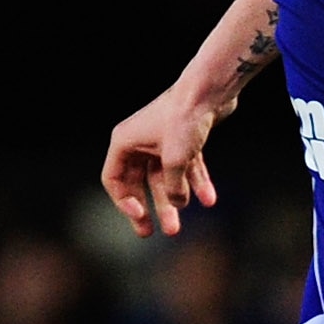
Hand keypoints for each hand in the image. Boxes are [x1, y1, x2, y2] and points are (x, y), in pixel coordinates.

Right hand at [101, 82, 218, 237]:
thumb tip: (177, 204)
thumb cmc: (184, 119)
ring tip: (179, 225)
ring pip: (164, 178)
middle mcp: (140, 141)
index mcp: (125, 142)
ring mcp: (162, 141)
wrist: (210, 90)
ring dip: (173, 201)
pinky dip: (196, 182)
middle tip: (154, 232)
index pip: (114, 179)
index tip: (140, 216)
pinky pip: (187, 167)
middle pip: (138, 183)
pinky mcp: (185, 139)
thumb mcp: (175, 159)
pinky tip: (209, 199)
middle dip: (148, 208)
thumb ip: (172, 187)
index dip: (124, 202)